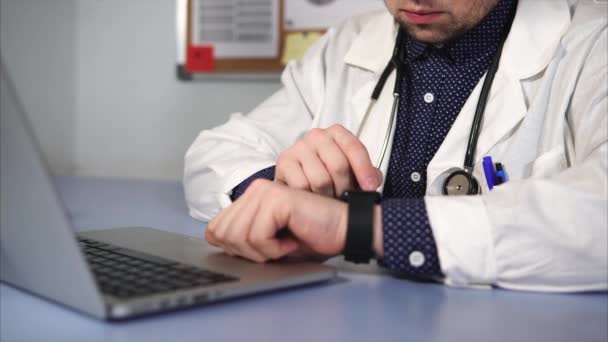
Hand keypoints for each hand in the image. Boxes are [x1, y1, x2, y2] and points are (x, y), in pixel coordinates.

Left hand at [205, 179, 347, 262]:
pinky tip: (293, 240)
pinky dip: (274, 249)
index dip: (236, 250)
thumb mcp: (268, 243)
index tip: (265, 250)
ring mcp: (264, 192)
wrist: (345, 231)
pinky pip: (257, 236)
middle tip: (277, 249)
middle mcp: (255, 190)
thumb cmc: (313, 237)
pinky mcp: (276, 199)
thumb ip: (241, 238)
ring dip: (263, 252)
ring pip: (238, 236)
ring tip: (286, 244)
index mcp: (251, 198)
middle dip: (248, 253)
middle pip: (222, 234)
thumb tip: (212, 237)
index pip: (215, 229)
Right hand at [274, 124, 382, 197]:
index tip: (370, 188)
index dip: (364, 170)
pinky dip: (310, 198)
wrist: (297, 178)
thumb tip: (374, 180)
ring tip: (329, 200)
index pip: (354, 148)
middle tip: (345, 199)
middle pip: (338, 165)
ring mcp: (299, 147)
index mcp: (337, 133)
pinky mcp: (284, 162)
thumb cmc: (327, 173)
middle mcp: (317, 135)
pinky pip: (302, 186)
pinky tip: (312, 199)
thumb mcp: (350, 170)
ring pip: (321, 179)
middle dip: (345, 188)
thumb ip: (367, 173)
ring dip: (328, 196)